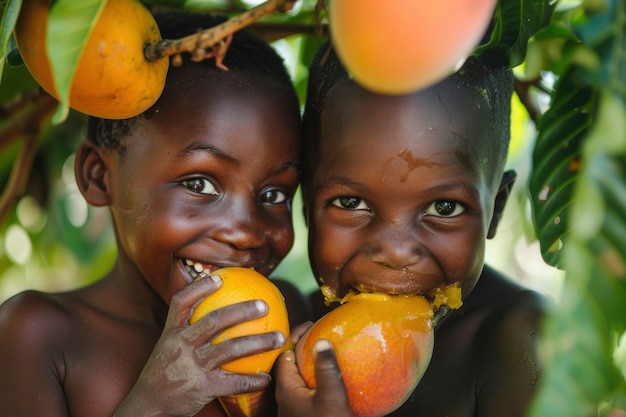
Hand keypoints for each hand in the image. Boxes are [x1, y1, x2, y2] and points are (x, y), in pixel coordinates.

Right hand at [115, 275, 285, 416]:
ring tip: (280, 337)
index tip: (219, 278)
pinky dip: (253, 381)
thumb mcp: (167, 347)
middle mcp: (181, 345)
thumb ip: (186, 331)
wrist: (148, 407)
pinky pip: (234, 382)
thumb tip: (215, 311)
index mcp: (171, 333)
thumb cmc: (164, 373)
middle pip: (214, 321)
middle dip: (242, 311)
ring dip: (259, 342)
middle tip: (264, 305)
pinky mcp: (202, 387)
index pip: (181, 302)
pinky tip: (266, 378)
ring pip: (231, 349)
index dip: (200, 288)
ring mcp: (192, 366)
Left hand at [275, 338, 352, 416]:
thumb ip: (326, 369)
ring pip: (299, 375)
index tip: (311, 326)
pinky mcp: (302, 412)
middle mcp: (285, 396)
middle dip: (304, 347)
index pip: (284, 352)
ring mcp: (293, 406)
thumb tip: (322, 342)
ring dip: (311, 363)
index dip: (296, 336)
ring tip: (326, 354)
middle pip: (291, 362)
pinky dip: (315, 377)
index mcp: (286, 388)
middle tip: (320, 335)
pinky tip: (330, 378)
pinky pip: (306, 388)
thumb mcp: (331, 397)